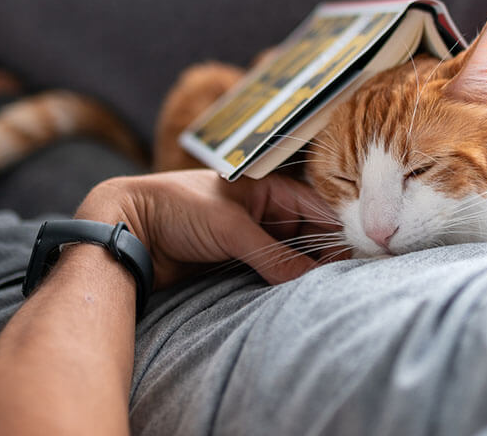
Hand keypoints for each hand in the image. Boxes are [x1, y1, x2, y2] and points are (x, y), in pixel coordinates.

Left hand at [74, 170, 335, 288]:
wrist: (127, 229)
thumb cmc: (175, 208)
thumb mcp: (230, 227)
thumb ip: (272, 255)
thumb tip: (310, 280)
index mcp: (267, 188)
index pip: (316, 210)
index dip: (338, 232)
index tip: (359, 256)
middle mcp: (263, 212)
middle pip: (308, 236)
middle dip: (325, 256)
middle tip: (346, 280)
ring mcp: (250, 238)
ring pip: (290, 258)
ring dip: (304, 273)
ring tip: (326, 291)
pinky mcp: (235, 263)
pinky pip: (269, 273)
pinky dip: (282, 284)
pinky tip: (295, 297)